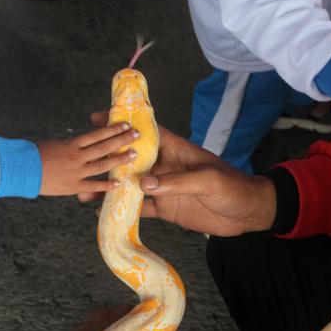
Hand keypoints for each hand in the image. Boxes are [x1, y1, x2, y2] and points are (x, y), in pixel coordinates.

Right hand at [38, 123, 139, 195]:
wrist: (20, 170)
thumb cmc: (34, 155)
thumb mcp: (55, 144)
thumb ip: (71, 145)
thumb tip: (83, 143)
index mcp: (71, 144)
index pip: (96, 134)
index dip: (112, 129)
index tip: (125, 125)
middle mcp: (77, 156)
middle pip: (103, 146)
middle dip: (121, 140)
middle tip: (136, 135)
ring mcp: (76, 172)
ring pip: (102, 164)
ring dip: (119, 160)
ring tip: (133, 155)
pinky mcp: (73, 186)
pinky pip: (93, 186)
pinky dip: (106, 185)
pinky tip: (119, 183)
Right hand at [81, 113, 276, 236]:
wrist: (247, 213)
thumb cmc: (232, 187)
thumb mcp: (207, 180)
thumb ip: (177, 181)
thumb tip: (144, 184)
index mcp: (176, 150)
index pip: (146, 134)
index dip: (123, 126)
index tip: (99, 117)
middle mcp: (165, 166)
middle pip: (131, 160)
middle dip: (108, 159)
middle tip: (82, 160)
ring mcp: (164, 187)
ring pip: (131, 185)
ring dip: (110, 188)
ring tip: (86, 194)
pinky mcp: (166, 207)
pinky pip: (141, 207)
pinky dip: (124, 209)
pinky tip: (105, 212)